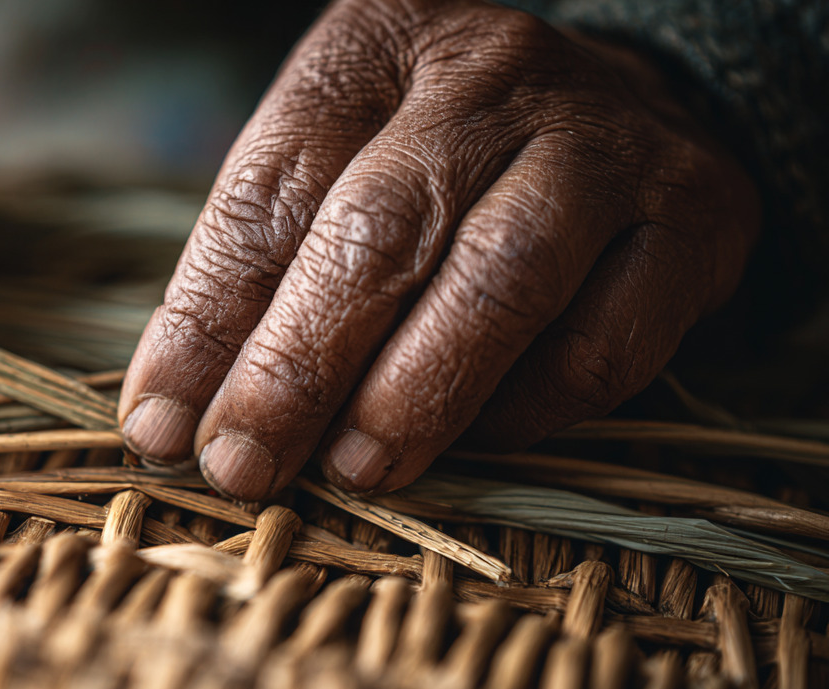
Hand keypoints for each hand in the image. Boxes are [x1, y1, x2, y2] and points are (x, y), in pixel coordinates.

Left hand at [119, 0, 758, 498]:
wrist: (616, 115)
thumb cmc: (436, 163)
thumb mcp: (330, 178)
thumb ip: (252, 282)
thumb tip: (168, 423)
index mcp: (378, 45)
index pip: (271, 188)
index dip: (208, 319)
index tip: (162, 425)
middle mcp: (492, 74)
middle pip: (378, 228)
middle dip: (297, 367)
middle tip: (242, 464)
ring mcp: (603, 140)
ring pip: (499, 279)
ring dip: (413, 395)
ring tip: (353, 473)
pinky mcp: (695, 220)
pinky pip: (601, 343)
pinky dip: (525, 409)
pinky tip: (471, 437)